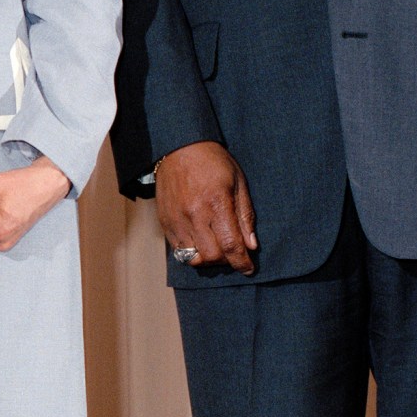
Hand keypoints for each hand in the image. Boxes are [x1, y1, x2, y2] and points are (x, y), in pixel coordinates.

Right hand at [155, 141, 257, 273]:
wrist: (179, 147)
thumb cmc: (213, 162)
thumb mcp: (238, 182)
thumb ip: (245, 215)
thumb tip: (251, 245)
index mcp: (216, 202)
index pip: (231, 244)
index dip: (242, 262)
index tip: (248, 269)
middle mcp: (194, 214)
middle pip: (212, 255)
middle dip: (226, 260)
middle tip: (232, 253)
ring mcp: (177, 219)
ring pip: (193, 257)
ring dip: (208, 258)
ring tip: (216, 247)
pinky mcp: (165, 221)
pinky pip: (178, 250)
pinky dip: (192, 252)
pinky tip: (200, 240)